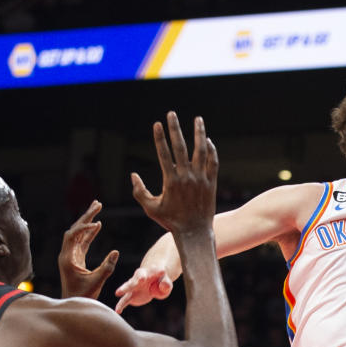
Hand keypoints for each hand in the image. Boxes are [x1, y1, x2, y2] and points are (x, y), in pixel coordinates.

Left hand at [58, 200, 118, 299]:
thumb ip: (106, 267)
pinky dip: (90, 233)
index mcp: (67, 259)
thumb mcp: (97, 282)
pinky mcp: (76, 259)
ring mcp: (71, 256)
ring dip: (88, 221)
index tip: (98, 223)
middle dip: (86, 217)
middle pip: (75, 230)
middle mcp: (67, 254)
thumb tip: (116, 251)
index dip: (84, 228)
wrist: (74, 304)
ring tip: (97, 207)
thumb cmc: (83, 296)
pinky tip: (98, 225)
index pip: (72, 236)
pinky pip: (83, 241)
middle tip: (98, 203)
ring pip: (78, 234)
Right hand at [114, 265, 173, 313]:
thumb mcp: (166, 283)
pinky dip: (121, 305)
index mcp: (152, 272)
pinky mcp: (131, 295)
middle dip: (139, 278)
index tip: (163, 271)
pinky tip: (117, 311)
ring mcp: (134, 286)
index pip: (155, 270)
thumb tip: (164, 286)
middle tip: (141, 279)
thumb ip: (166, 284)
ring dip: (124, 289)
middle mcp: (141, 277)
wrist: (151, 283)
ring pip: (128, 286)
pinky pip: (125, 300)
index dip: (158, 271)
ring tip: (117, 293)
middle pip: (139, 276)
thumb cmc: (160, 282)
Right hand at [130, 112, 218, 234]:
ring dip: (199, 133)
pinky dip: (211, 150)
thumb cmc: (170, 221)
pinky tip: (207, 140)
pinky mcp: (211, 183)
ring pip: (201, 151)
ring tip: (198, 119)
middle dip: (175, 128)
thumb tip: (132, 175)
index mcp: (171, 181)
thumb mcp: (150, 208)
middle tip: (172, 113)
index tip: (157, 124)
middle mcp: (187, 177)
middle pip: (181, 147)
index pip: (164, 153)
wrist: (194, 232)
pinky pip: (213, 162)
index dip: (159, 138)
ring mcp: (201, 179)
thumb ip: (139, 191)